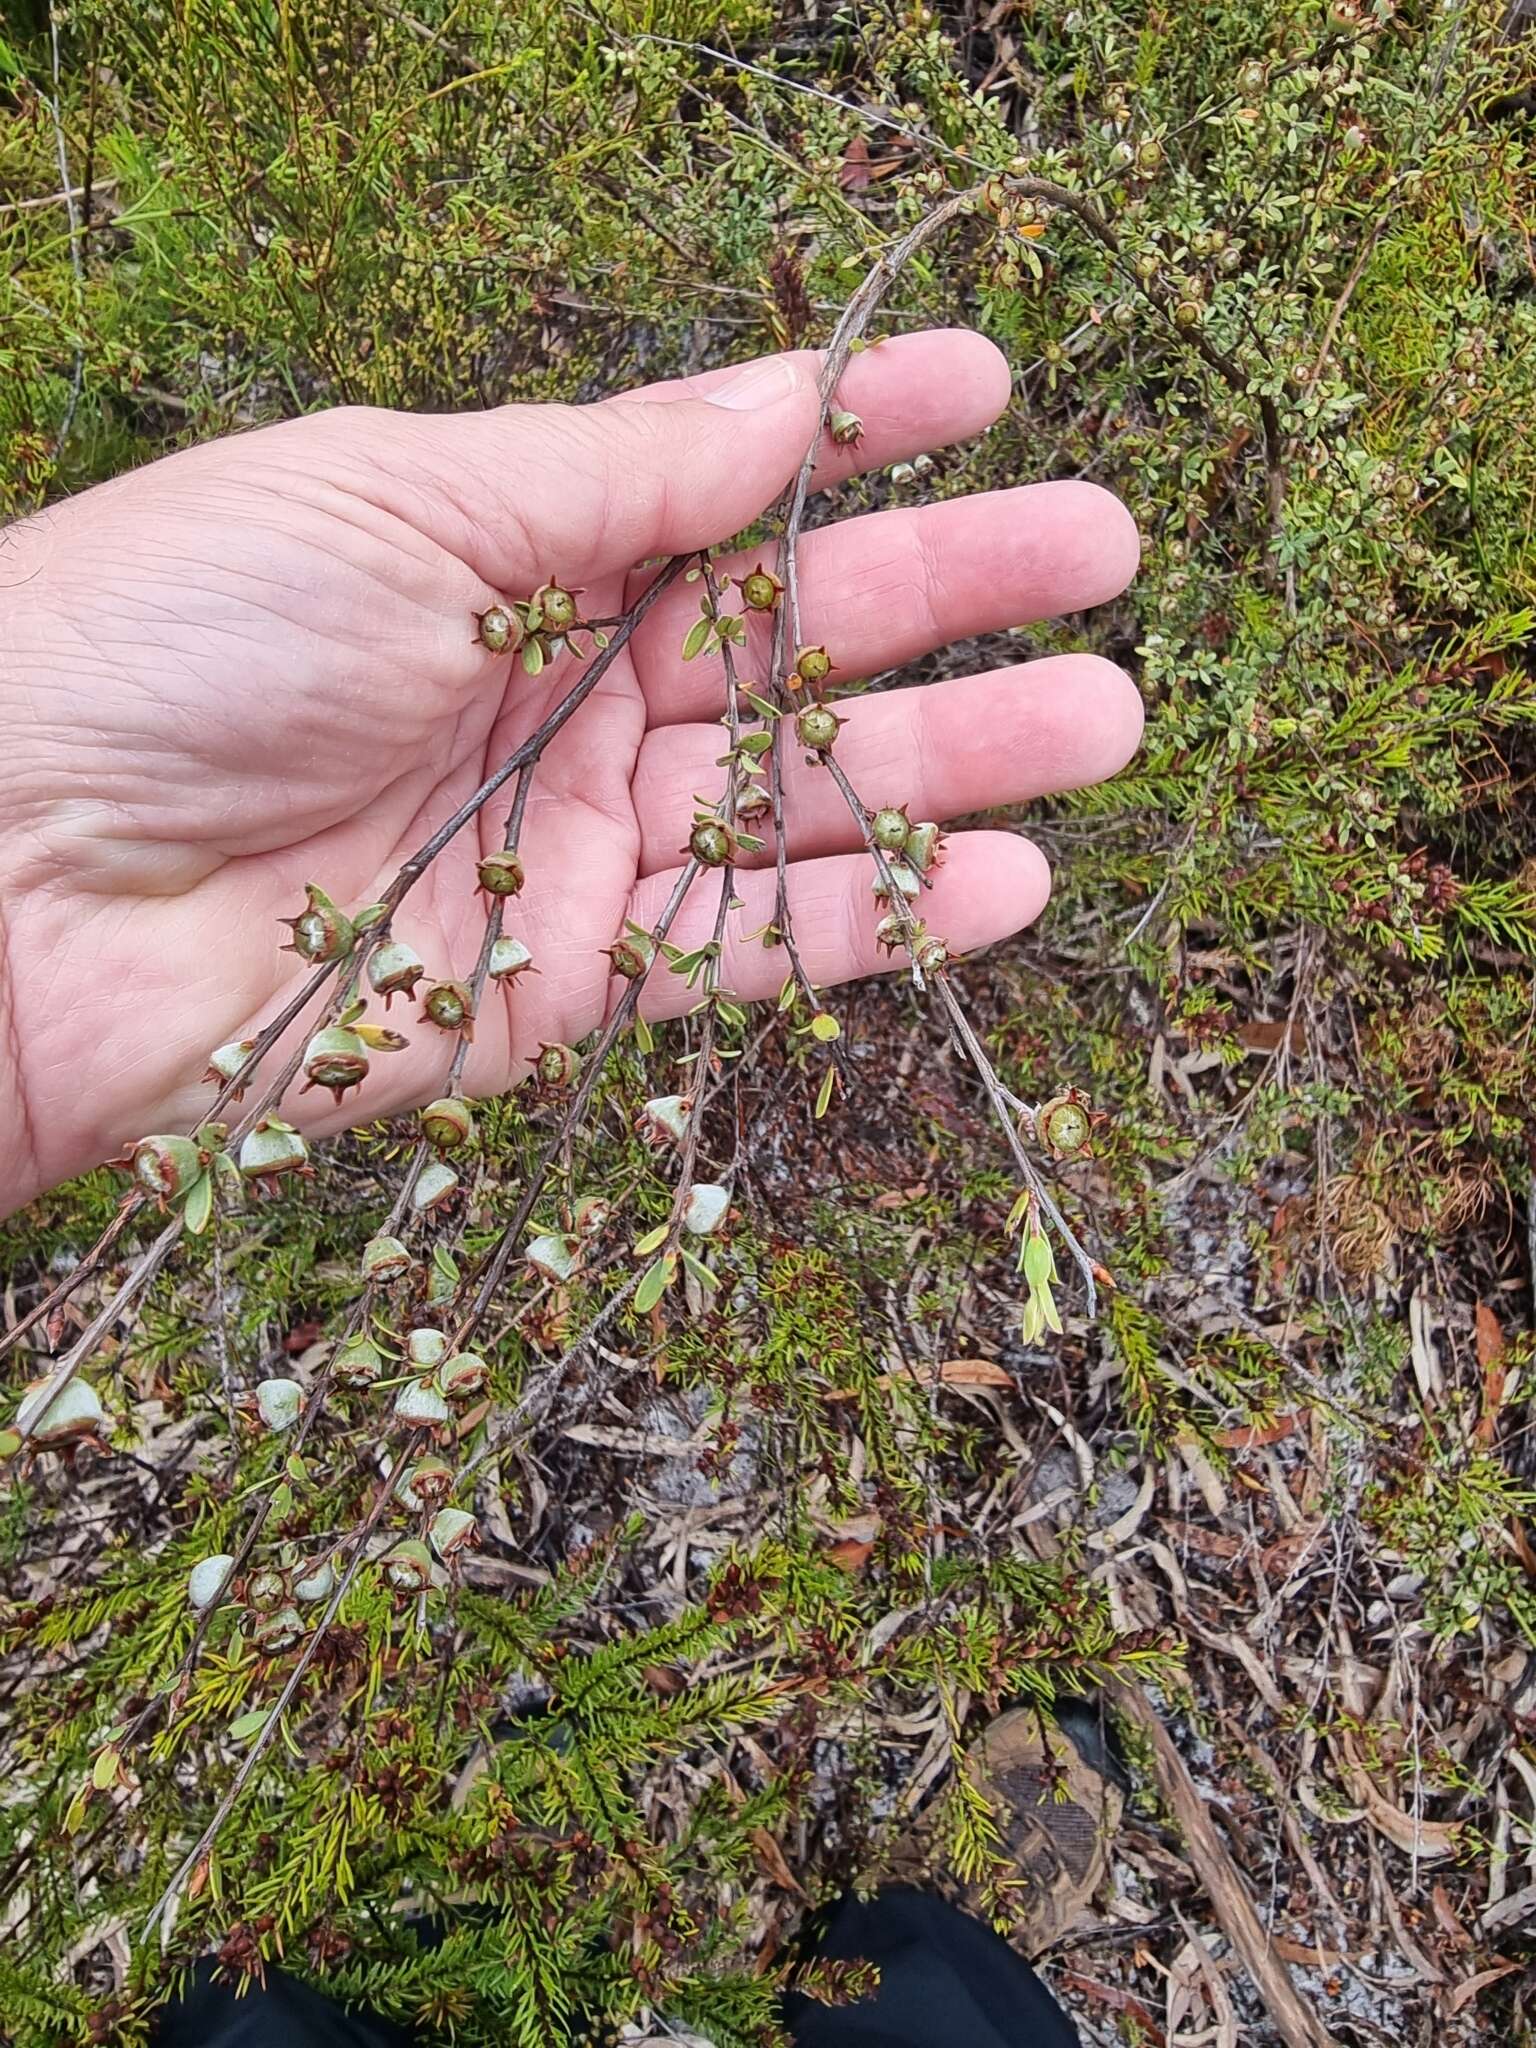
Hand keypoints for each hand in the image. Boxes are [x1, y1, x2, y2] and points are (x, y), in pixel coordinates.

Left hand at [0, 331, 1139, 1213]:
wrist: (15, 884)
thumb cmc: (172, 639)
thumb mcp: (398, 499)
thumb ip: (609, 475)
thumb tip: (781, 405)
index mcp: (507, 548)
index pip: (721, 485)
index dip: (853, 436)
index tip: (989, 389)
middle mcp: (555, 691)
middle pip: (792, 643)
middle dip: (951, 594)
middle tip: (1105, 553)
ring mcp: (571, 843)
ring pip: (800, 803)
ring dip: (955, 765)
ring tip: (1105, 719)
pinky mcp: (568, 987)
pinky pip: (750, 955)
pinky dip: (876, 926)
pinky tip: (1007, 881)